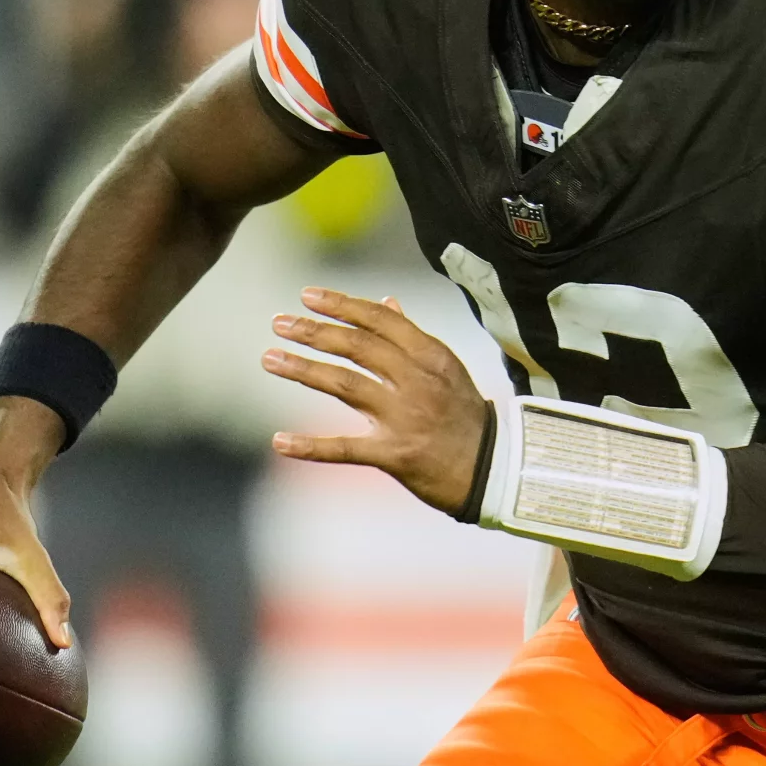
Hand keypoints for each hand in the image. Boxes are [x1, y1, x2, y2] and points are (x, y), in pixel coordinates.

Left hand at [262, 287, 490, 514]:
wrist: (494, 469)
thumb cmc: (465, 415)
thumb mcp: (447, 368)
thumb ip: (412, 336)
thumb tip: (385, 301)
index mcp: (430, 356)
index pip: (378, 320)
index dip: (341, 305)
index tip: (307, 296)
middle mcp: (416, 381)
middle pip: (356, 347)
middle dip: (314, 332)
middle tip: (280, 323)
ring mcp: (405, 418)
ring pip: (345, 385)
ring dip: (303, 370)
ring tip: (270, 358)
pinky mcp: (396, 455)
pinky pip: (346, 448)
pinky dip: (311, 446)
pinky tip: (280, 442)